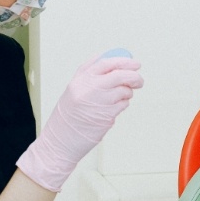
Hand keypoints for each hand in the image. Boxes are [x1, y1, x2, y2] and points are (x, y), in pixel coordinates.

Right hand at [17, 55, 143, 191]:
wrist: (60, 141)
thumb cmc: (68, 117)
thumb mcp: (73, 90)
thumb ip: (88, 75)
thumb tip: (107, 60)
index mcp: (80, 80)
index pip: (105, 63)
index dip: (123, 61)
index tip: (134, 63)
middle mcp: (89, 89)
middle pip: (119, 75)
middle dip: (133, 76)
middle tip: (139, 79)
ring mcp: (98, 102)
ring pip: (124, 90)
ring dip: (127, 93)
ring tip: (120, 98)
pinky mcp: (106, 116)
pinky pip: (123, 105)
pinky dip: (123, 105)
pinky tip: (114, 109)